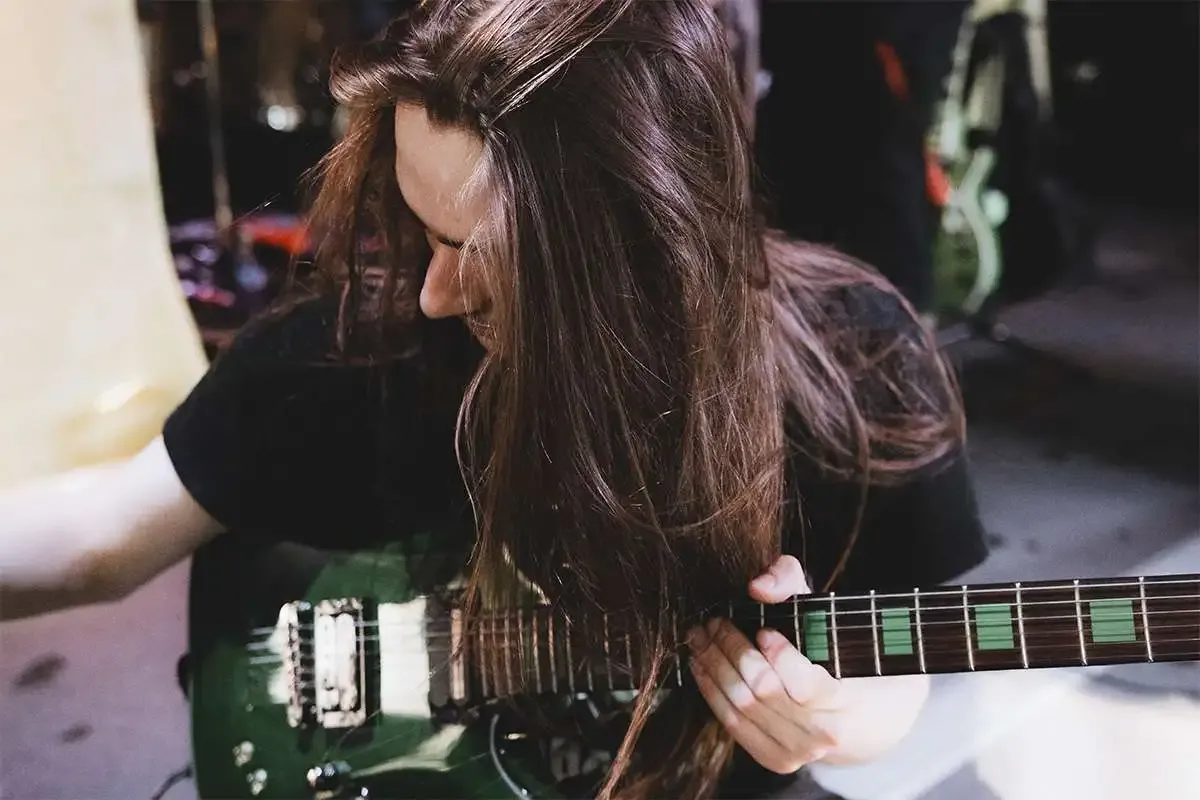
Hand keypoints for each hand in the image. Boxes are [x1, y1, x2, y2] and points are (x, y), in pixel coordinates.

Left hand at [687, 555, 847, 773]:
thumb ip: (792, 584)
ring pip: (742, 707)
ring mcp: (797, 751)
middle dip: (731, 651)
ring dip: (714, 667)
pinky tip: (701, 666)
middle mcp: (823, 734)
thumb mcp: (826, 612)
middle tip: (715, 622)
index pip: (806, 686)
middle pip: (763, 691)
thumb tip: (757, 587)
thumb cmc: (840, 654)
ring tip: (701, 638)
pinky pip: (732, 724)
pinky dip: (711, 691)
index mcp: (846, 700)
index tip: (765, 631)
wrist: (864, 717)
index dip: (781, 657)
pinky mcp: (774, 759)